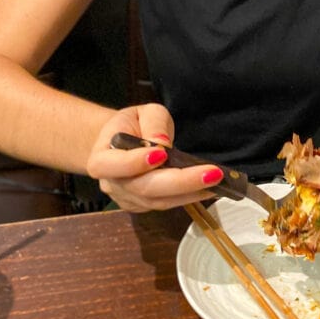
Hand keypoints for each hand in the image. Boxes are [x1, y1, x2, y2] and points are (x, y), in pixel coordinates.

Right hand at [86, 104, 224, 212]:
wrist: (120, 141)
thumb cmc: (132, 125)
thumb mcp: (143, 112)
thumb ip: (153, 124)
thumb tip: (162, 143)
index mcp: (101, 157)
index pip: (114, 165)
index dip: (135, 163)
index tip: (161, 154)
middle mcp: (112, 183)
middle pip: (144, 189)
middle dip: (180, 182)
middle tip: (212, 174)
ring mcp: (127, 198)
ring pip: (159, 201)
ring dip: (191, 193)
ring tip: (217, 182)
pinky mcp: (142, 206)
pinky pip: (166, 204)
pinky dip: (188, 197)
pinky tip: (209, 188)